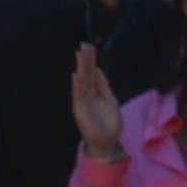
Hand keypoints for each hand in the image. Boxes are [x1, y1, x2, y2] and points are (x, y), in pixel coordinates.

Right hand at [71, 41, 124, 155]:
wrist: (107, 141)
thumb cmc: (109, 122)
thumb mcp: (110, 98)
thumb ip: (103, 84)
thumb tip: (98, 68)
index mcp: (94, 91)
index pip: (91, 72)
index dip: (90, 60)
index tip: (88, 46)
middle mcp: (87, 95)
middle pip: (85, 74)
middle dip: (85, 60)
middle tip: (83, 45)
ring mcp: (83, 102)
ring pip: (81, 82)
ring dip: (80, 68)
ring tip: (79, 55)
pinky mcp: (80, 111)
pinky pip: (78, 96)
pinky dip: (77, 86)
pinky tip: (76, 75)